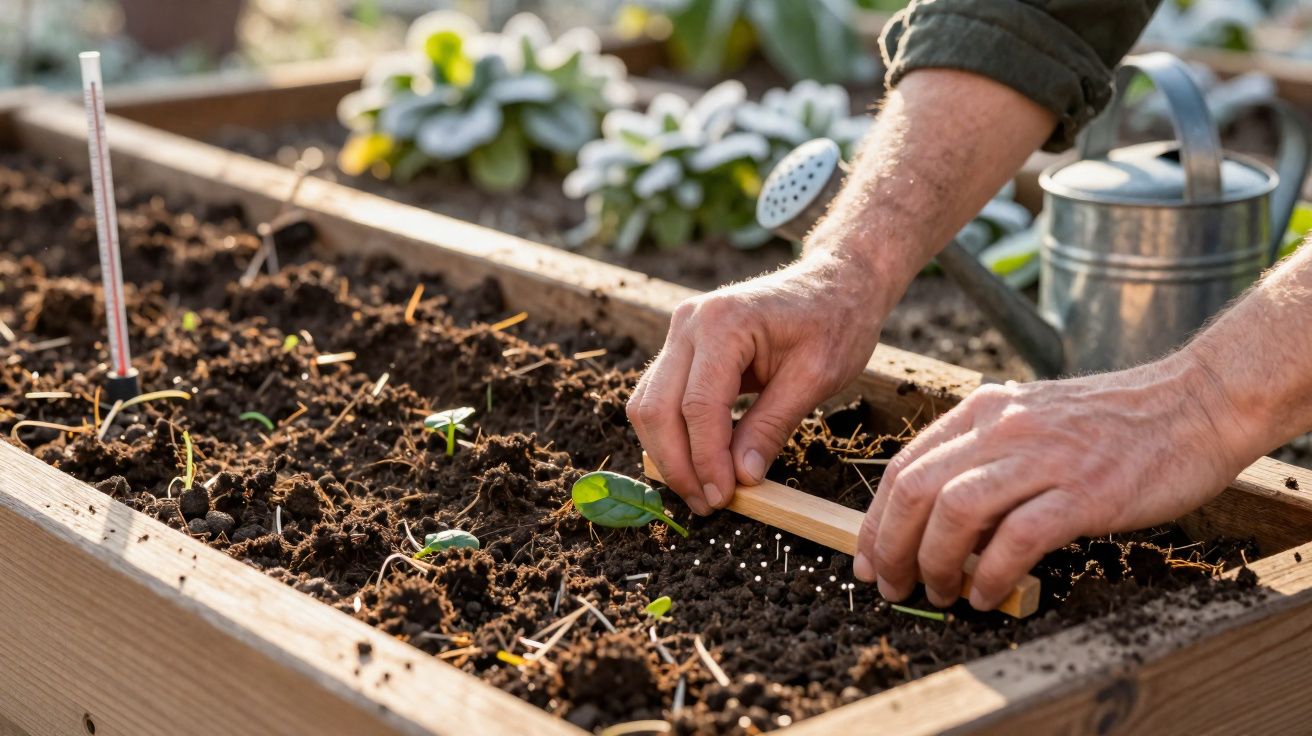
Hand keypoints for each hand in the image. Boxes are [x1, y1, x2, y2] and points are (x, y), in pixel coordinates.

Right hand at [629, 251, 889, 513]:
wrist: (835, 283)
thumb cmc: (834, 322)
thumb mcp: (816, 378)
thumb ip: (773, 426)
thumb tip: (742, 477)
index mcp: (723, 322)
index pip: (698, 406)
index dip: (706, 460)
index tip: (722, 498)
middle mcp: (689, 322)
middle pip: (657, 408)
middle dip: (677, 464)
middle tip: (707, 504)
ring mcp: (680, 332)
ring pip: (648, 405)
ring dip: (668, 454)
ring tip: (702, 490)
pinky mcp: (681, 346)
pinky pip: (659, 396)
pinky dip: (673, 434)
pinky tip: (700, 462)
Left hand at [852, 352, 1254, 610]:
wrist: (1194, 404)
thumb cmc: (1113, 423)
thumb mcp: (1032, 422)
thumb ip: (985, 461)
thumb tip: (942, 528)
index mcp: (983, 410)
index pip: (904, 466)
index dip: (877, 520)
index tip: (869, 558)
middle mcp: (1003, 427)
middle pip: (915, 489)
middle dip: (891, 546)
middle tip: (893, 585)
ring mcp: (1044, 457)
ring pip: (954, 512)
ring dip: (934, 563)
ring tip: (940, 592)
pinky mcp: (1085, 491)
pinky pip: (1018, 538)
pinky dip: (993, 574)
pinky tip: (988, 594)